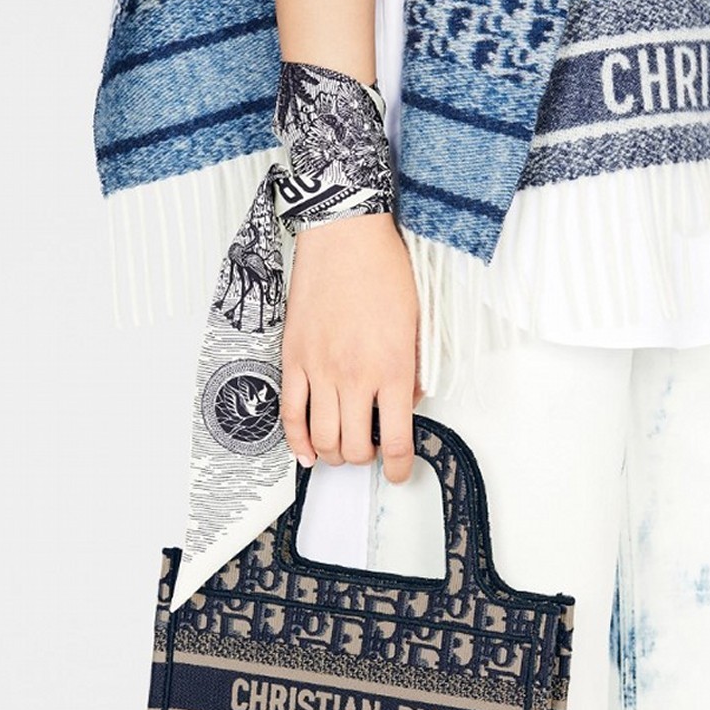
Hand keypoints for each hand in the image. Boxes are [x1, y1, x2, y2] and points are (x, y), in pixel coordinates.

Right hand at [280, 211, 423, 482]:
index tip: (399, 474)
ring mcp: (320, 370)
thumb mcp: (418, 323)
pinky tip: (306, 452)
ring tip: (341, 451)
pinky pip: (290, 413)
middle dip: (364, 461)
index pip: (396, 440)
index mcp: (393, 369)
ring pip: (322, 438)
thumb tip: (409, 402)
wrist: (345, 236)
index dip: (399, 468)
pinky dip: (297, 440)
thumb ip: (416, 369)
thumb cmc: (384, 271)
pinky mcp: (293, 358)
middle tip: (369, 454)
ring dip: (334, 454)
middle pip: (356, 447)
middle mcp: (356, 376)